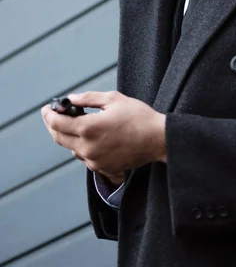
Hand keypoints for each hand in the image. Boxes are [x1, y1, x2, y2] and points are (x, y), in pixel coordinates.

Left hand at [41, 91, 165, 174]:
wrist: (158, 139)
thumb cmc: (139, 117)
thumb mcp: (113, 99)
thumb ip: (88, 98)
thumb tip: (70, 99)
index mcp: (89, 128)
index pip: (56, 123)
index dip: (48, 114)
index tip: (47, 108)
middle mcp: (87, 148)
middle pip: (59, 138)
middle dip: (53, 125)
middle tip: (54, 115)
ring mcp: (94, 161)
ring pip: (71, 148)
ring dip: (68, 136)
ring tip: (76, 124)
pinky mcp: (102, 168)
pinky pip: (85, 157)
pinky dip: (82, 146)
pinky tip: (92, 136)